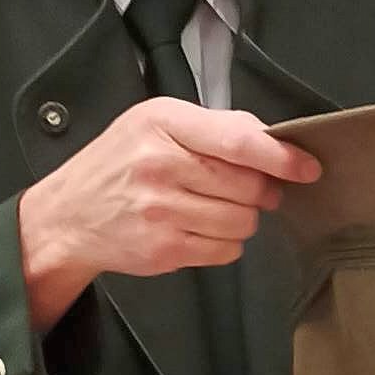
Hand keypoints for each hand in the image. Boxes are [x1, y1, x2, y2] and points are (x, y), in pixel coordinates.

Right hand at [19, 100, 317, 326]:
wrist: (68, 215)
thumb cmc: (119, 164)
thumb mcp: (156, 123)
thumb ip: (215, 127)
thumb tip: (272, 141)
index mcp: (162, 123)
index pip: (238, 142)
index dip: (281, 157)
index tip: (307, 167)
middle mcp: (159, 165)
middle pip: (248, 185)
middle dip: (260, 189)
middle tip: (248, 188)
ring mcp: (160, 211)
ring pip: (242, 222)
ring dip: (242, 218)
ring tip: (215, 207)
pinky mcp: (163, 249)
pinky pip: (225, 251)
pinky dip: (224, 242)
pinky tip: (199, 228)